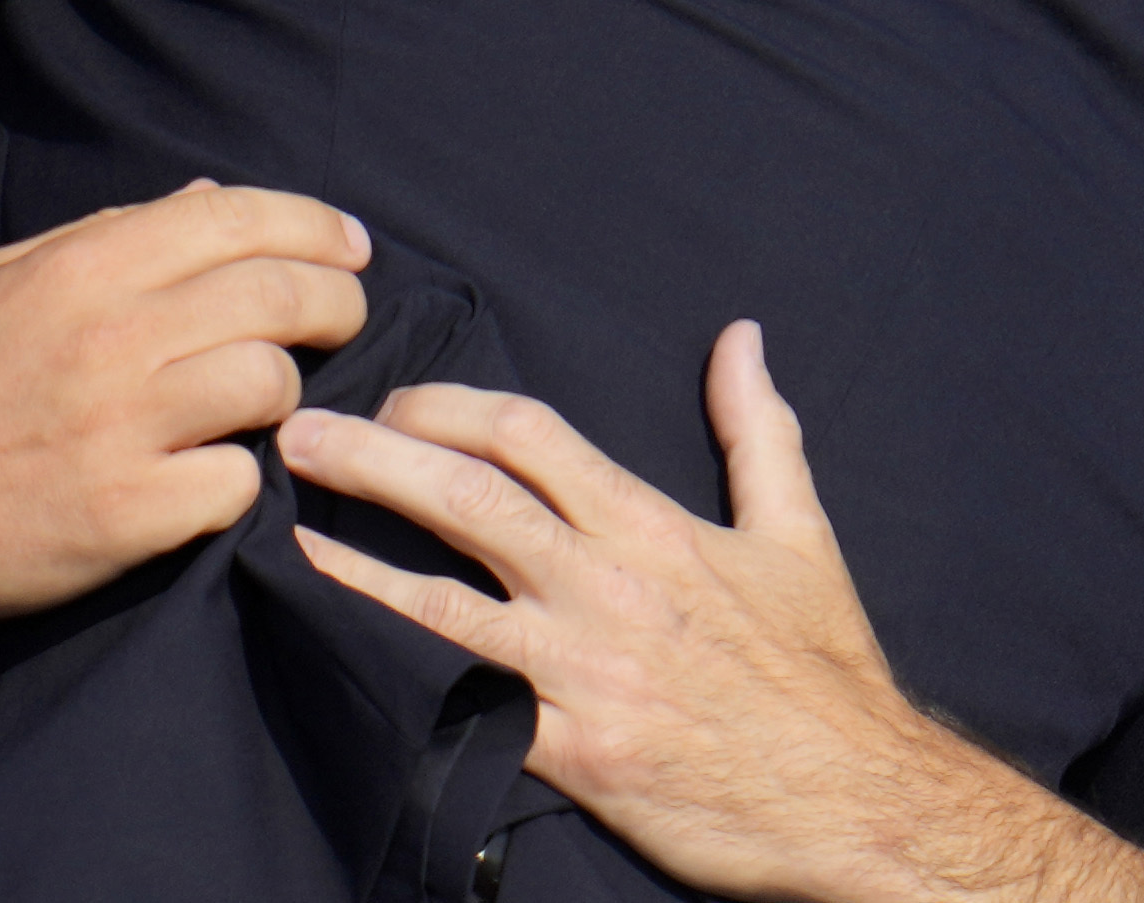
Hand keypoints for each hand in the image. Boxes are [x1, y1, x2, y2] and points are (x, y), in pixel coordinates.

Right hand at [0, 181, 373, 666]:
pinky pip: (236, 484)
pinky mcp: (124, 517)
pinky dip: (239, 481)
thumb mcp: (5, 277)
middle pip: (277, 295)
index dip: (314, 226)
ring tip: (266, 400)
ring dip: (286, 392)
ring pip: (271, 385)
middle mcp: (109, 337)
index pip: (238, 218)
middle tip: (346, 318)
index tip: (351, 246)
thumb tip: (213, 197)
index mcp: (82, 266)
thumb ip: (110, 235)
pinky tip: (212, 475)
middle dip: (335, 302)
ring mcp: (120, 429)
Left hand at [283, 323, 1143, 902]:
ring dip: (357, 555)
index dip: (449, 406)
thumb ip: (759, 431)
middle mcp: (608, 586)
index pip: (529, 435)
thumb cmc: (825, 673)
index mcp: (652, 526)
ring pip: (446, 596)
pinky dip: (400, 674)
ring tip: (285, 526)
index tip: (396, 398)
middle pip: (468, 496)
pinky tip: (342, 654)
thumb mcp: (800, 535)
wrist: (858, 804)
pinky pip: (464, 704)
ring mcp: (583, 672)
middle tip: (298, 431)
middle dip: (374, 454)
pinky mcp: (571, 754)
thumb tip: (741, 338)